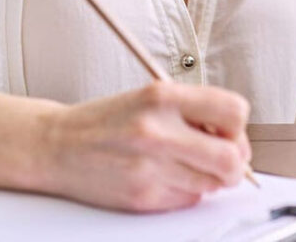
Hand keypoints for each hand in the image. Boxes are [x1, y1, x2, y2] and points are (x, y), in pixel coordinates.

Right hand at [38, 81, 251, 211]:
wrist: (57, 145)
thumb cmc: (105, 120)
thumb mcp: (148, 96)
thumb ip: (192, 109)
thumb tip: (234, 133)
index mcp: (161, 96)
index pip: (234, 111)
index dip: (237, 125)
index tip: (229, 130)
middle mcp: (157, 131)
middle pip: (232, 159)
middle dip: (234, 162)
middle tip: (223, 157)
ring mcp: (151, 167)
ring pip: (213, 184)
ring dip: (208, 177)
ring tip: (184, 163)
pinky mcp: (144, 197)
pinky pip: (189, 200)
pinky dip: (186, 191)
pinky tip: (164, 175)